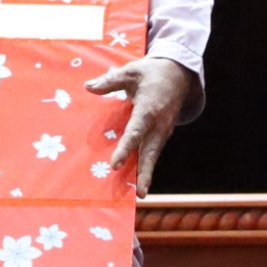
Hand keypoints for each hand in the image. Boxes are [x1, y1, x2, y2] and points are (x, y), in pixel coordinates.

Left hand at [84, 56, 196, 195]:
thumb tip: (88, 87)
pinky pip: (153, 151)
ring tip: (141, 194)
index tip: (115, 164)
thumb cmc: (151, 73)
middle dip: (145, 173)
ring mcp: (163, 131)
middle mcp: (158, 124)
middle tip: (141, 193)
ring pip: (153, 155)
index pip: (135, 132)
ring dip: (147, 174)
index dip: (125, 149)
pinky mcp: (162, 135)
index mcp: (148, 109)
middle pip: (150, 152)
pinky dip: (147, 166)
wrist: (179, 75)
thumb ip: (110, 81)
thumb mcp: (130, 71)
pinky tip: (139, 181)